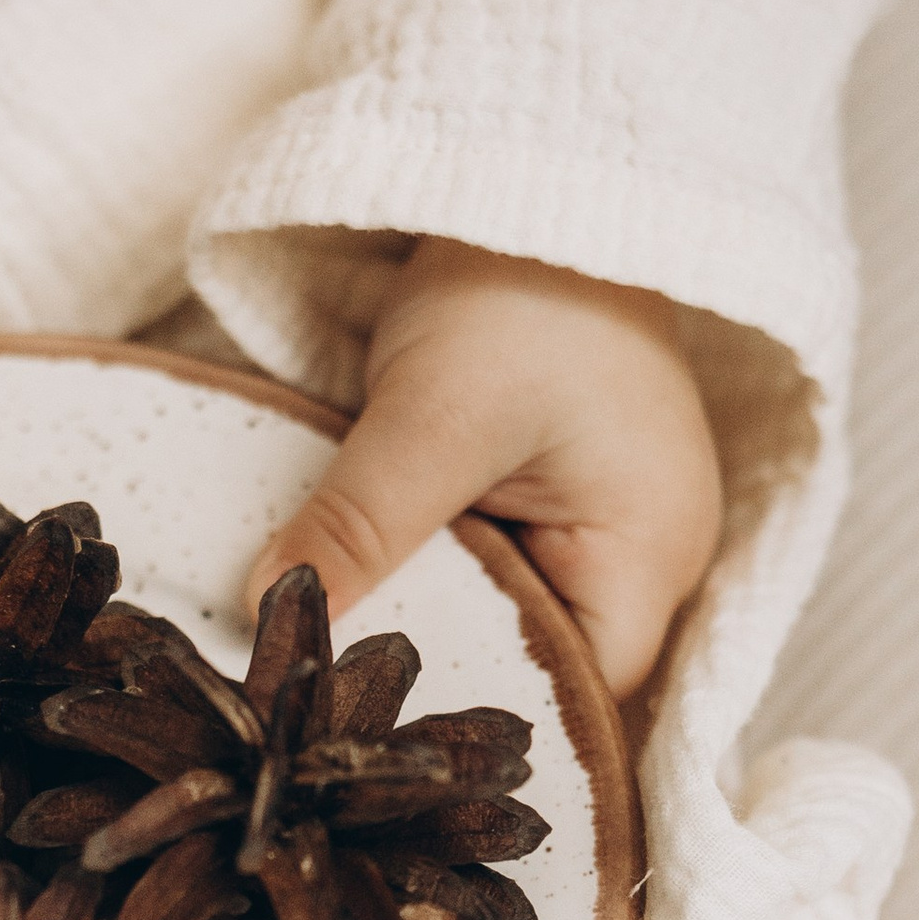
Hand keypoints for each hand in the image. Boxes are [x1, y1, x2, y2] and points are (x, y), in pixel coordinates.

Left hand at [246, 239, 723, 701]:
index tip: (371, 743)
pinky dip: (433, 585)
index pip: (577, 705)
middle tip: (332, 721)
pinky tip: (364, 599)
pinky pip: (493, 577)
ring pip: (508, 629)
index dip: (478, 727)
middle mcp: (643, 564)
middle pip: (541, 677)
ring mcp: (598, 532)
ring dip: (432, 636)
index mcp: (649, 559)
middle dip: (443, 690)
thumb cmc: (523, 284)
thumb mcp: (433, 410)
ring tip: (335, 670)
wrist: (538, 176)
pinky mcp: (550, 502)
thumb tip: (268, 614)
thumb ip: (359, 522)